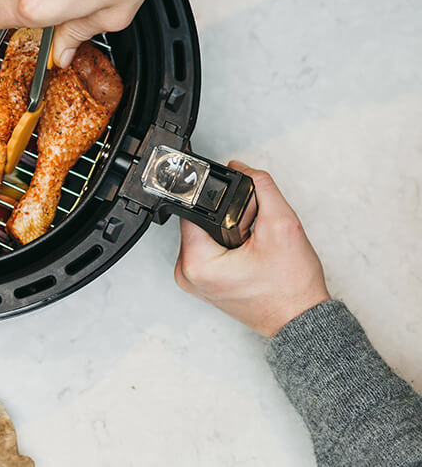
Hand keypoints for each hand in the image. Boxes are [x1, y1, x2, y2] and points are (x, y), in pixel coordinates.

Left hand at [174, 162, 330, 336]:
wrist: (302, 320)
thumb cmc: (292, 288)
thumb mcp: (283, 225)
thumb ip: (261, 187)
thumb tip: (241, 168)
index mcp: (196, 263)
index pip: (193, 209)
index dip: (218, 199)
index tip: (240, 206)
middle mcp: (187, 274)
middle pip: (198, 221)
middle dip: (227, 217)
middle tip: (252, 231)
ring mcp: (193, 280)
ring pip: (204, 234)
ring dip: (227, 230)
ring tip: (252, 244)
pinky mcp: (203, 282)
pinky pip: (208, 249)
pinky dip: (226, 245)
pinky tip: (247, 253)